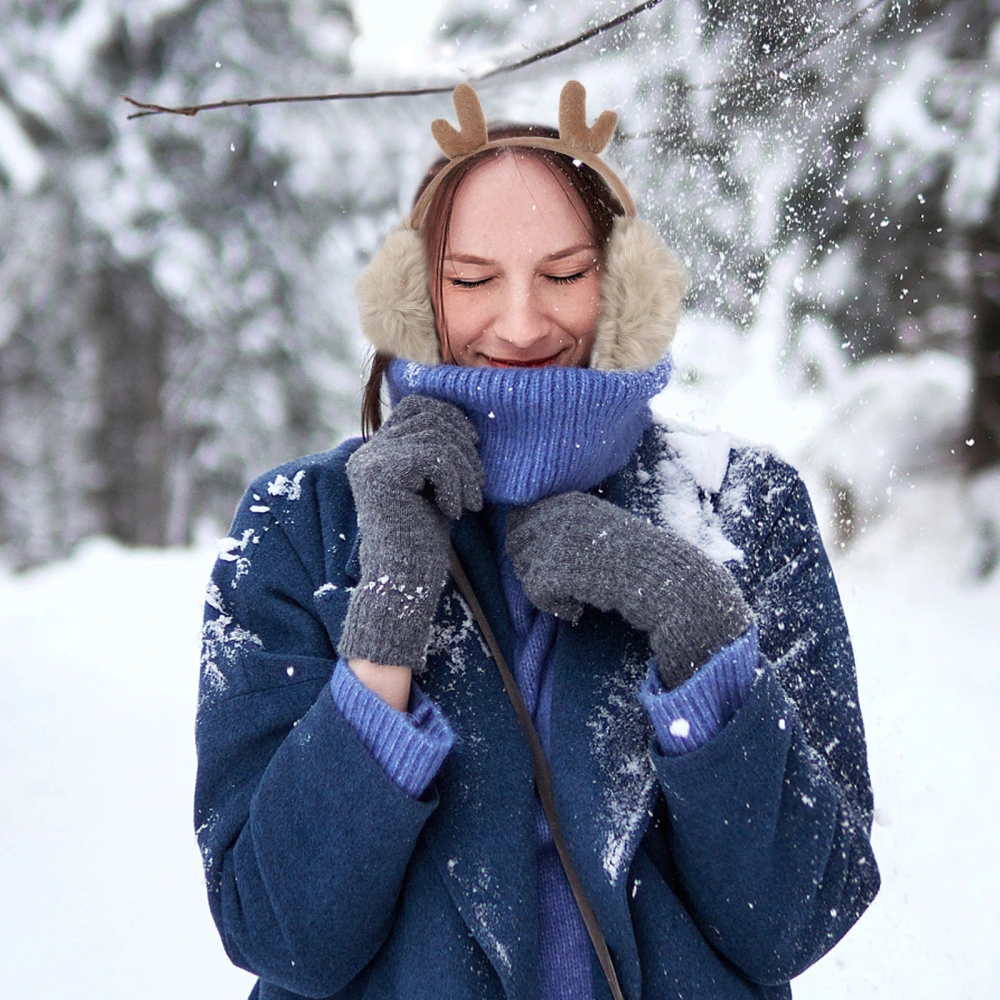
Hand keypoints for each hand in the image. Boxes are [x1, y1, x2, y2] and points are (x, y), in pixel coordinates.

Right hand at [338, 395, 483, 671]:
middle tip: (475, 486)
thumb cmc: (422, 539)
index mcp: (377, 451)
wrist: (404, 582)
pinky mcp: (383, 475)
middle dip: (465, 447)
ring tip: (469, 502)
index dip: (450, 417)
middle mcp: (369, 452)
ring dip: (465, 470)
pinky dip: (455, 484)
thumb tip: (463, 420)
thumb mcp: (432, 486)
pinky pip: (436, 458)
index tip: (472, 446)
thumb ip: (437, 451)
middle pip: (432, 416)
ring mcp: (372, 462)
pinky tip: (452, 511)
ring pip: (438, 437)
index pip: (417, 405)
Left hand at [505, 492, 751, 688]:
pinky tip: (577, 610)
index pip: (520, 517)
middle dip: (531, 567)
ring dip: (543, 589)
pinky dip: (554, 607)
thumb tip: (520, 531)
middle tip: (561, 584)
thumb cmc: (637, 560)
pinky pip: (535, 592)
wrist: (667, 581)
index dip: (529, 545)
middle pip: (515, 541)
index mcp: (570, 500)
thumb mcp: (601, 529)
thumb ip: (565, 526)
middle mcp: (562, 514)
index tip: (556, 564)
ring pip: (524, 569)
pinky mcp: (561, 568)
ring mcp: (560, 539)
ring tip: (573, 596)